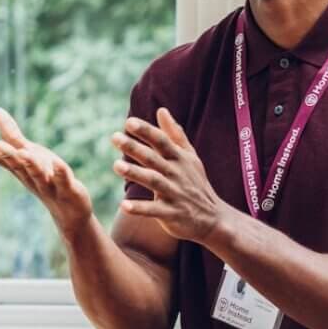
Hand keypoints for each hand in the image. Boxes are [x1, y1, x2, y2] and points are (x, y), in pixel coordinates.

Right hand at [0, 108, 92, 237]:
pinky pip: (64, 180)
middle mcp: (31, 178)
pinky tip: (59, 162)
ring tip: (24, 153)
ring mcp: (49, 185)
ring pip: (38, 174)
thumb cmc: (46, 178)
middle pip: (18, 166)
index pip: (3, 160)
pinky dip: (60, 172)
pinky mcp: (68, 189)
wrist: (69, 211)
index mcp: (21, 170)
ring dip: (31, 164)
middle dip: (8, 155)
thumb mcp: (29, 154)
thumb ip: (12, 135)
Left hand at [114, 108, 224, 242]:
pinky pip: (154, 210)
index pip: (162, 141)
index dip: (147, 131)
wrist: (213, 218)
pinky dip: (140, 208)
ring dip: (135, 173)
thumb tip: (161, 110)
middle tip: (115, 137)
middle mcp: (177, 174)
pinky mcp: (172, 214)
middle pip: (154, 158)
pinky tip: (123, 205)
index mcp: (180, 159)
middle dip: (135, 148)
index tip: (129, 122)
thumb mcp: (190, 157)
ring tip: (116, 166)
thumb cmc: (196, 183)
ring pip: (153, 181)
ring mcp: (175, 194)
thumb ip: (175, 134)